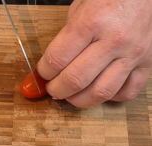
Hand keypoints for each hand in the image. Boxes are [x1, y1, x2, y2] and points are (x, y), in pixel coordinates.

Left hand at [36, 0, 151, 107]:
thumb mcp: (80, 7)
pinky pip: (127, 92)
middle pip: (76, 80)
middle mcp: (113, 40)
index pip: (57, 59)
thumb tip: (52, 65)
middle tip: (52, 88)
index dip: (43, 72)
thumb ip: (66, 36)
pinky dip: (109, 98)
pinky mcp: (147, 63)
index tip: (42, 73)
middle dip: (56, 90)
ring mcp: (132, 54)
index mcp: (91, 22)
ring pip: (101, 92)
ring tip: (70, 95)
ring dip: (79, 100)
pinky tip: (98, 89)